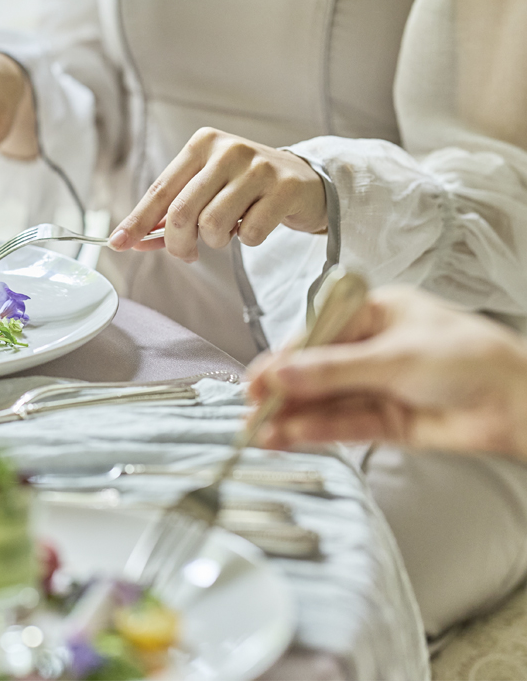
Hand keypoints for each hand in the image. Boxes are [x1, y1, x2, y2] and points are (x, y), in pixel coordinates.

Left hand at [107, 128, 327, 261]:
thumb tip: (131, 240)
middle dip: (178, 244)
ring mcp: (258, 168)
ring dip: (216, 241)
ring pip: (213, 226)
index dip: (137, 222)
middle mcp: (228, 150)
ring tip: (228, 231)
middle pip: (182, 213)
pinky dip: (248, 240)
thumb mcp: (205, 189)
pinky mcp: (284, 188)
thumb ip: (170, 213)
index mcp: (201, 145)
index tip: (118, 244)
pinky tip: (255, 224)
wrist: (304, 180)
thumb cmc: (244, 188)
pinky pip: (250, 234)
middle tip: (188, 253)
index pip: (160, 190)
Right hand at [245, 287, 526, 458]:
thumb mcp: (395, 357)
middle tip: (251, 407)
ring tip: (261, 431)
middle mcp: (374, 348)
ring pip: (327, 401)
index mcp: (375, 313)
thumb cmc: (472, 360)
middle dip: (284, 390)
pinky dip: (316, 431)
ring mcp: (380, 385)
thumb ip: (333, 371)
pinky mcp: (389, 420)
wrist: (521, 405)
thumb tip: (282, 374)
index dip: (285, 356)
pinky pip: (343, 424)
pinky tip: (289, 437)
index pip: (317, 334)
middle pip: (317, 370)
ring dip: (294, 416)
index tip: (258, 377)